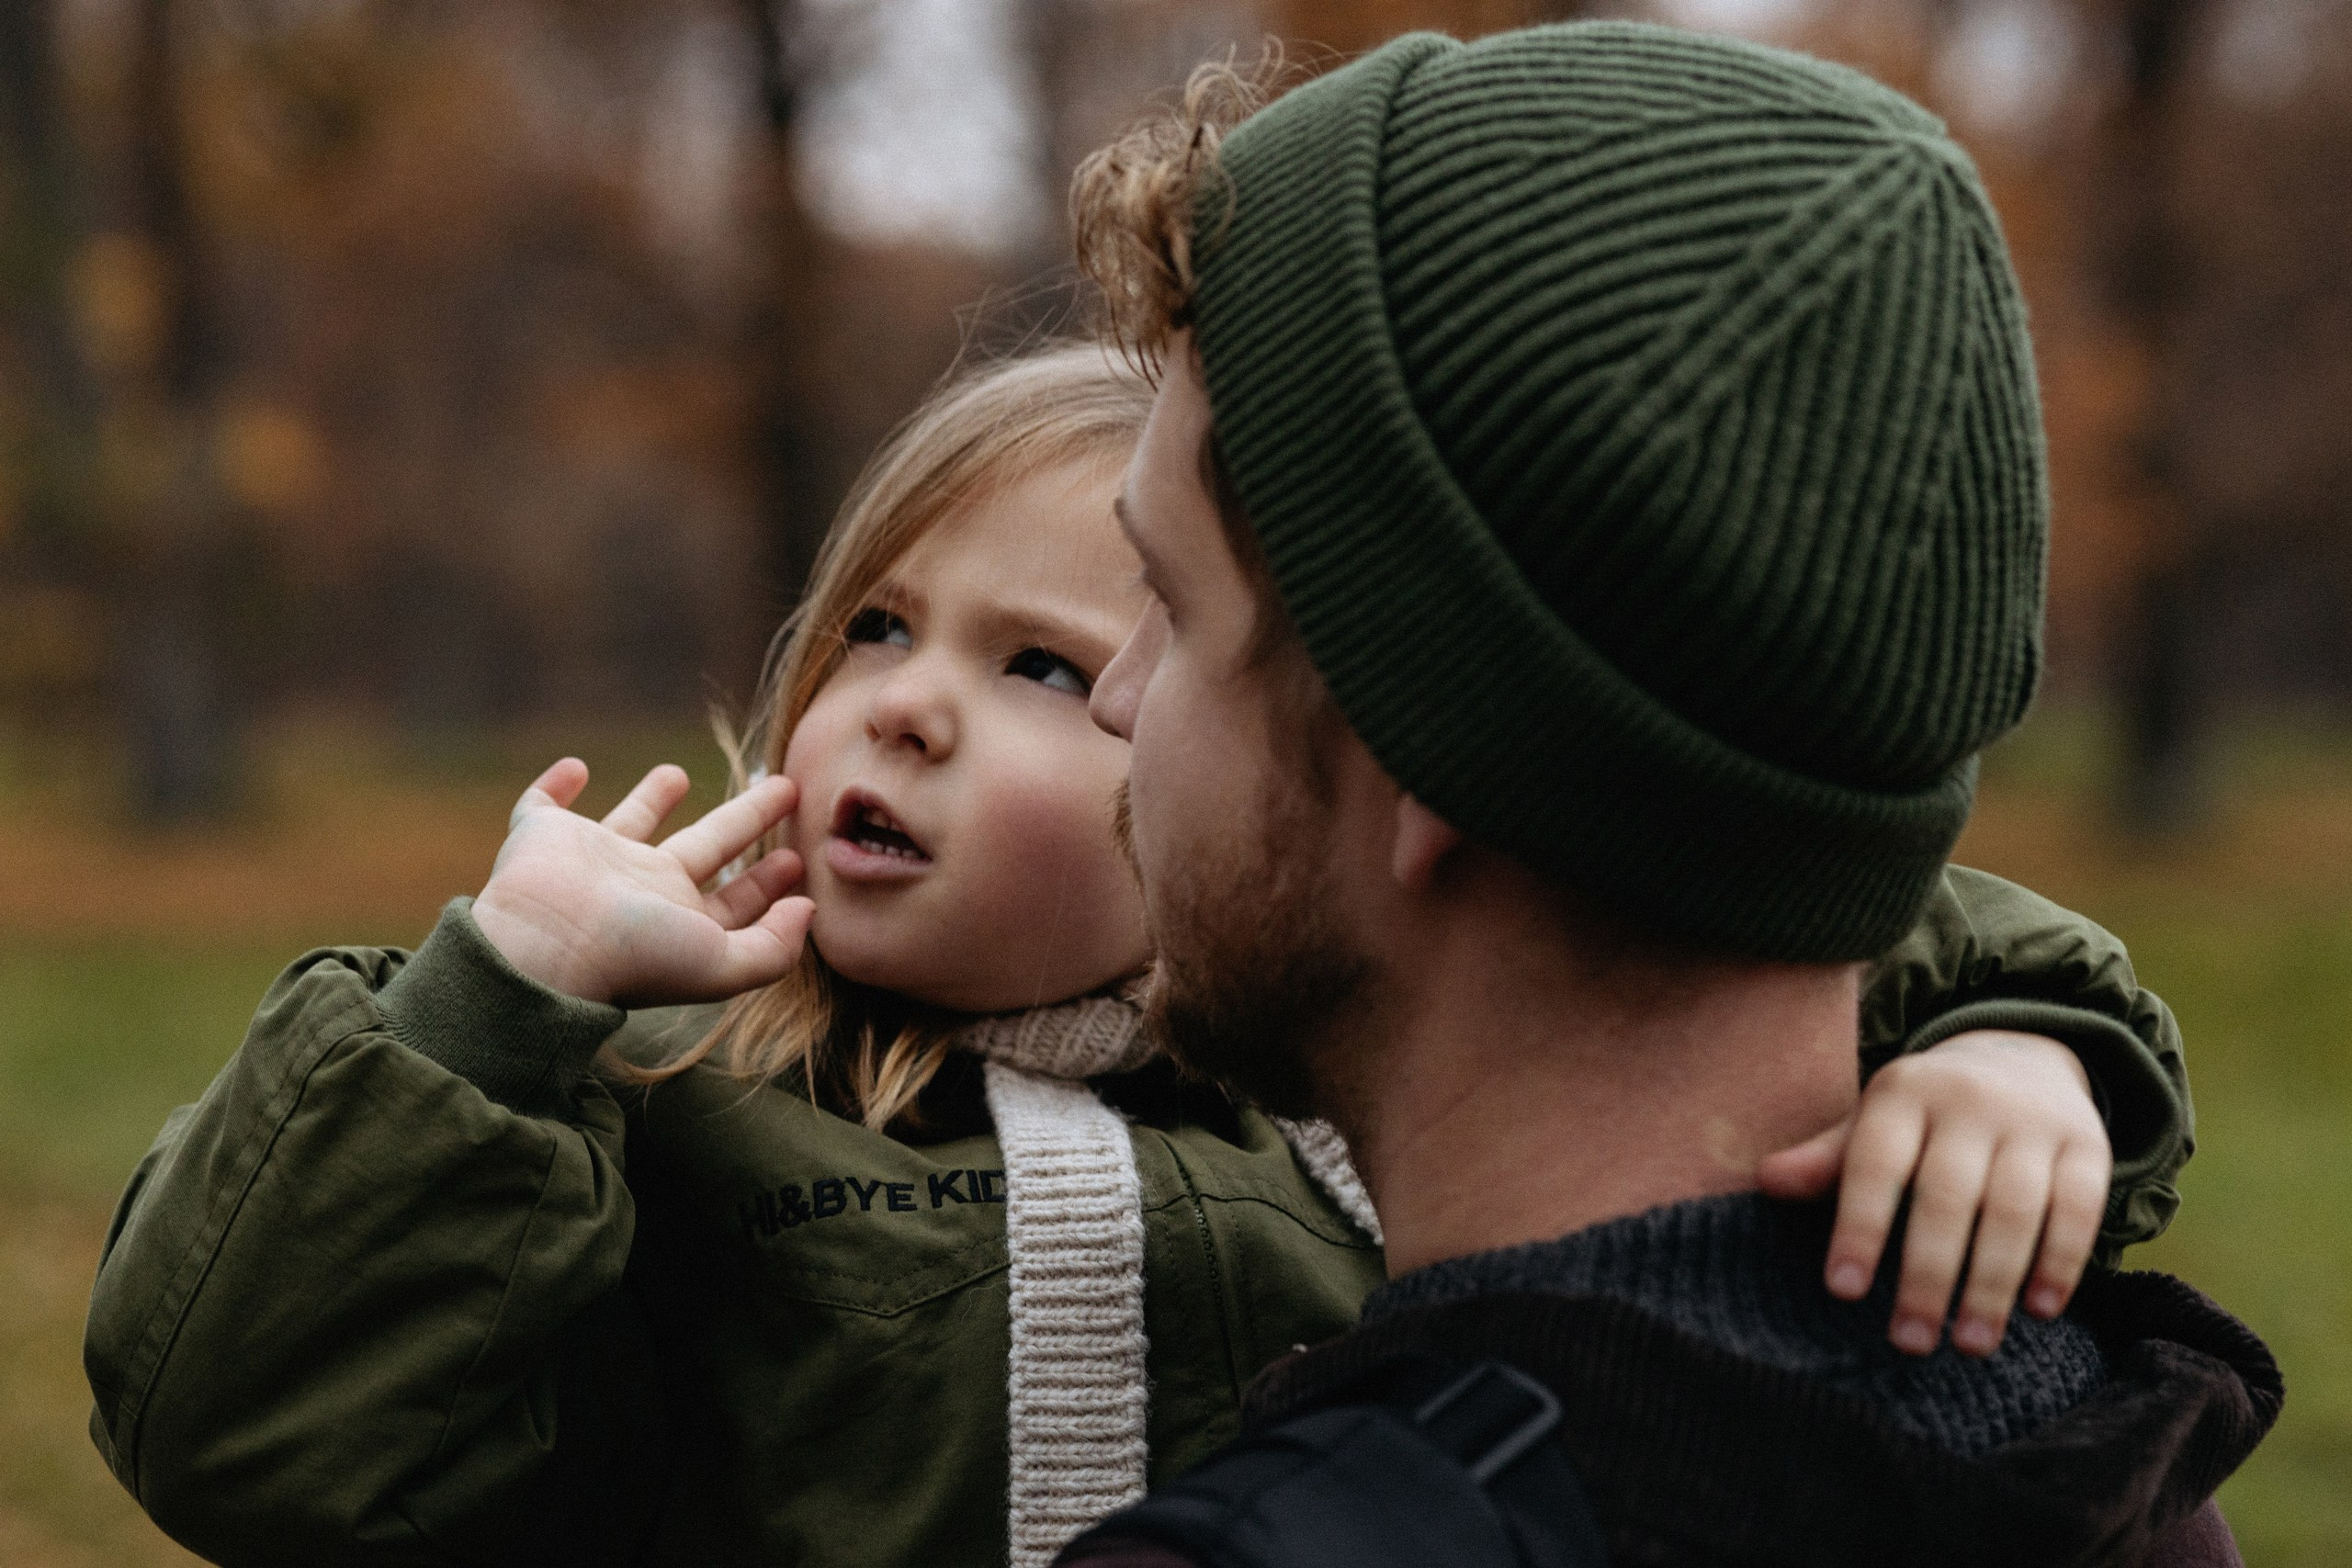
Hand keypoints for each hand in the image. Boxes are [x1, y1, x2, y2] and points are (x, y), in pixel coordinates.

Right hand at [471, 759, 812, 1007]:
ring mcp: (590, 862)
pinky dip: (553, 786)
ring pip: (629, 823)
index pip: (734, 900)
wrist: (542, 946)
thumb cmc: (633, 956)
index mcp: (679, 920)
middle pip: (704, 847)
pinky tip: (573, 768)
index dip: (768, 882)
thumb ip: (772, 947)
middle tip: (786, 788)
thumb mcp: (720, 963)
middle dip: (745, 821)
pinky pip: (543, 805)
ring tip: (679, 774)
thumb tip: (808, 911)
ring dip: (651, 799)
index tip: (799, 858)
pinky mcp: (541, 836)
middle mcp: (639, 891)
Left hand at [1756, 1029, 2111, 1358]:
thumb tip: (1765, 1181)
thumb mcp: (1873, 1125)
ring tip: (1969, 1344)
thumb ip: (1827, 1161)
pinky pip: (2079, 1208)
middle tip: (1908, 1342)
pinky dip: (2060, 1262)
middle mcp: (1969, 1100)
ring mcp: (2033, 1120)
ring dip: (1991, 1283)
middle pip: (1946, 1197)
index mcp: (1903, 1093)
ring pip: (2014, 1209)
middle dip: (1926, 1275)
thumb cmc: (1926, 1117)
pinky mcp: (2088, 1144)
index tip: (1841, 1291)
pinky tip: (2039, 1310)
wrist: (2020, 1056)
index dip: (1858, 1227)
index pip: (1875, 1164)